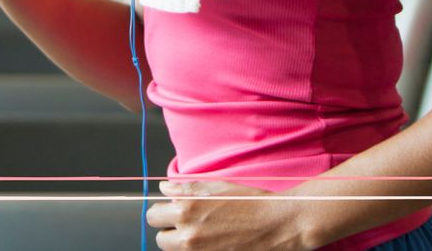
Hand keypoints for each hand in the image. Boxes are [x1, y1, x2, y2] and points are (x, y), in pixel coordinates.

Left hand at [147, 180, 313, 250]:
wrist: (278, 223)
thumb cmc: (250, 201)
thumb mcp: (215, 186)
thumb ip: (185, 189)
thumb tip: (164, 190)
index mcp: (186, 210)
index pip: (153, 216)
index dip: (162, 212)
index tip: (170, 211)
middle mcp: (189, 234)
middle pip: (160, 239)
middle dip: (170, 231)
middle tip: (184, 225)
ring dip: (181, 244)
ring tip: (201, 233)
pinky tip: (212, 242)